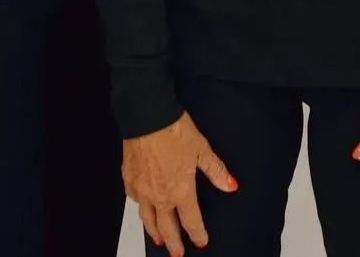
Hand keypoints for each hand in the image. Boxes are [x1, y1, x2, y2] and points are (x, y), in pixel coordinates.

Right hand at [122, 112, 237, 256]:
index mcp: (181, 191)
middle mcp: (159, 195)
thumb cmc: (173, 131)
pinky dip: (140, 208)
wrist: (147, 116)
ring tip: (157, 239)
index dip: (197, 234)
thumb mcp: (202, 150)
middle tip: (177, 253)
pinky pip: (134, 199)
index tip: (201, 241)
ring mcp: (142, 188)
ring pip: (147, 218)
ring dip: (154, 231)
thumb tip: (230, 185)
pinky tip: (142, 207)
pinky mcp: (129, 177)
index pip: (191, 222)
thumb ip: (216, 171)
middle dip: (173, 242)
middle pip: (166, 227)